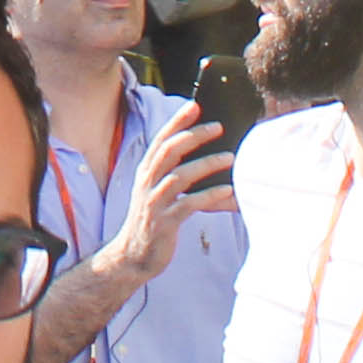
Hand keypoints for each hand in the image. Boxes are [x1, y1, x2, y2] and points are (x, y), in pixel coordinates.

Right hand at [102, 102, 235, 285]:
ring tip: (229, 158)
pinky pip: (188, 205)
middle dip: (194, 136)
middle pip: (169, 151)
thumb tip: (208, 159)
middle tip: (218, 127)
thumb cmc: (153, 221)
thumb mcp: (160, 192)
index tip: (194, 106)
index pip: (161, 140)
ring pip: (179, 176)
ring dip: (206, 165)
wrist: (133, 257)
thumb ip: (178, 175)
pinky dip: (209, 196)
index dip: (177, 121)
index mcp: (146, 172)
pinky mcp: (163, 222)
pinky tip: (227, 191)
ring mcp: (154, 202)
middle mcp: (147, 183)